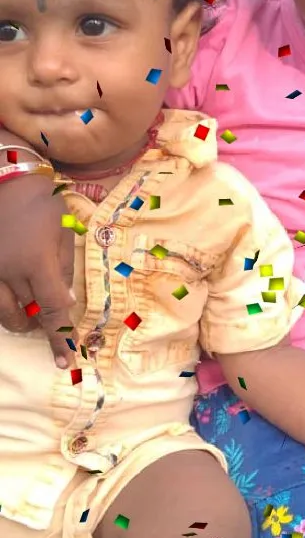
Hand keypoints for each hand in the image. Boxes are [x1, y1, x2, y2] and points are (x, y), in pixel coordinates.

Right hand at [0, 173, 75, 367]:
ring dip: (19, 318)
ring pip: (2, 312)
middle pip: (26, 317)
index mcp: (37, 263)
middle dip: (40, 326)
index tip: (66, 362)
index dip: (61, 339)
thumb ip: (64, 269)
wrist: (5, 176)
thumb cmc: (41, 200)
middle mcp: (9, 272)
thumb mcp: (63, 231)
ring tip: (30, 310)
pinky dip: (2, 303)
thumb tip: (64, 302)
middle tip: (50, 319)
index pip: (53, 312)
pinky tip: (13, 296)